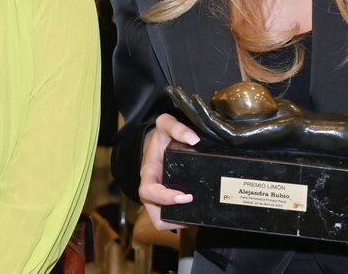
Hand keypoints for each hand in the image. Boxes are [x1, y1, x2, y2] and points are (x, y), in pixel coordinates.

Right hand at [138, 113, 198, 230]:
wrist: (155, 145)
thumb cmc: (159, 138)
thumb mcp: (164, 125)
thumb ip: (176, 127)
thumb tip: (194, 140)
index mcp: (148, 175)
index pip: (149, 192)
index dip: (165, 198)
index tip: (186, 196)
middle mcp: (151, 192)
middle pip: (156, 217)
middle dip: (176, 219)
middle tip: (196, 210)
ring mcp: (158, 200)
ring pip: (164, 222)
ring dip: (181, 222)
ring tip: (199, 215)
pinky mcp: (166, 204)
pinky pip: (172, 219)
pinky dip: (184, 220)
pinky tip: (197, 211)